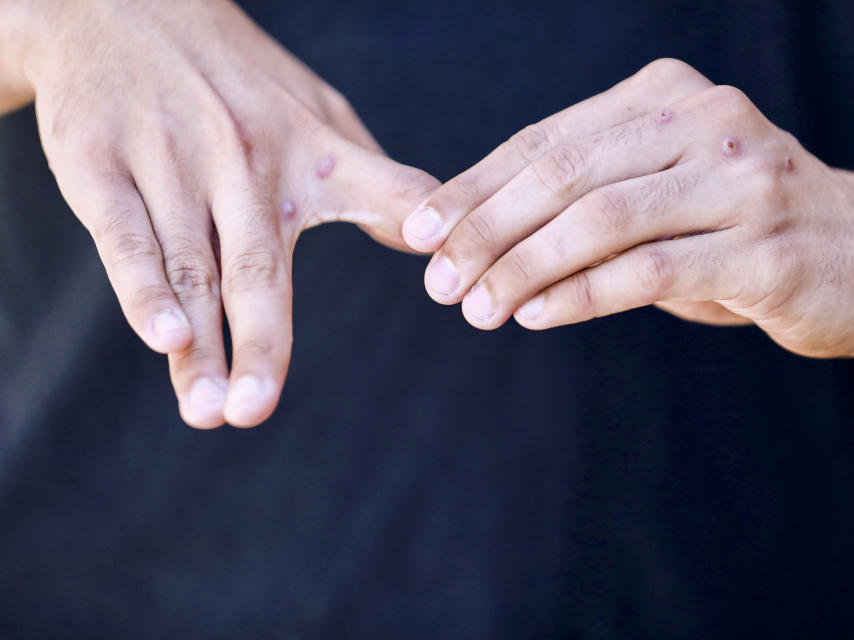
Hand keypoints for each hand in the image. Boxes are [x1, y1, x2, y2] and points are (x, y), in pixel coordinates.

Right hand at [19, 0, 437, 426]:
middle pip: (258, 267)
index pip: (382, 193)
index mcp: (312, 150)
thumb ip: (379, 182)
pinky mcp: (103, 161)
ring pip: (191, 266)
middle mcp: (246, 159)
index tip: (453, 284)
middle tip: (256, 412)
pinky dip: (141, 286)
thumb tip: (436, 243)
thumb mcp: (323, 114)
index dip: (418, 226)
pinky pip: (124, 234)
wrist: (121, 6)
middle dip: (262, 344)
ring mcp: (172, 160)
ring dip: (199, 344)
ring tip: (209, 408)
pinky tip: (162, 336)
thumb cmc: (239, 81)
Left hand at [402, 58, 853, 357]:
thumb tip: (474, 238)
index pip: (544, 140)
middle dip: (486, 230)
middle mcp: (704, 122)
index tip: (419, 234)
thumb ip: (587, 200)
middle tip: (438, 280)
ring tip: (476, 307)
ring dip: (525, 267)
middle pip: (564, 174)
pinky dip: (582, 295)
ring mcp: (742, 179)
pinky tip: (535, 315)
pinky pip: (651, 271)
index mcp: (665, 96)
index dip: (474, 188)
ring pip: (602, 220)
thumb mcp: (662, 194)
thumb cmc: (742, 226)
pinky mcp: (767, 247)